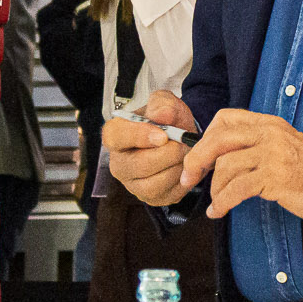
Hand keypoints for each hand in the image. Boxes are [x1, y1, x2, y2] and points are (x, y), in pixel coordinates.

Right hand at [105, 90, 197, 206]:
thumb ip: (163, 104)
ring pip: (154, 184)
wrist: (179, 139)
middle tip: (185, 143)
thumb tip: (163, 115)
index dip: (139, 136)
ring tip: (187, 154)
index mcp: (115, 135)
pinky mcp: (151, 198)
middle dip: (168, 154)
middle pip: (138, 165)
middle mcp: (118, 163)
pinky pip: (168, 195)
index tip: (163, 136)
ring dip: (177, 168)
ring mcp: (133, 184)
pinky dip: (183, 180)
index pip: (116, 137)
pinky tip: (185, 166)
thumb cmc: (166, 120)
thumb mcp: (165, 103)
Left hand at [179, 109, 302, 225]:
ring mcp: (273, 155)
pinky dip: (222, 202)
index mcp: (270, 124)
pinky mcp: (275, 178)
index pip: (226, 119)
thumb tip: (222, 157)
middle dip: (197, 160)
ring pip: (226, 166)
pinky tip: (219, 211)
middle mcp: (270, 134)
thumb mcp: (284, 147)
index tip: (197, 156)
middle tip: (188, 178)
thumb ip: (258, 145)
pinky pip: (237, 189)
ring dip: (214, 188)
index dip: (205, 137)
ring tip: (215, 202)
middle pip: (219, 140)